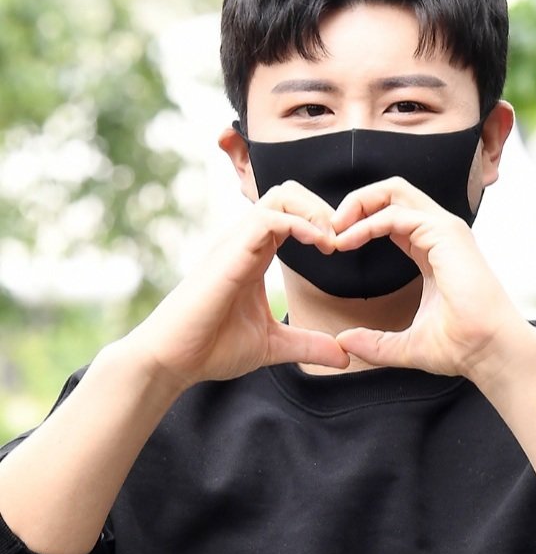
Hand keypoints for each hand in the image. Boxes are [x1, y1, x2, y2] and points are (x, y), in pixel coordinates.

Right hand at [125, 182, 349, 389]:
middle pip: (288, 192)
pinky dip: (299, 224)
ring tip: (333, 242)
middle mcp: (245, 242)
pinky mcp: (229, 254)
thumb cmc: (211, 347)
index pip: (291, 213)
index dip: (322, 222)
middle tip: (342, 241)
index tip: (342, 249)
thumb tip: (345, 356)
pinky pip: (268, 219)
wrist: (172, 360)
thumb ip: (309, 345)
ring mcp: (236, 244)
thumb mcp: (273, 346)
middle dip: (323, 207)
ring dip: (315, 211)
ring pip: (280, 196)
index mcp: (255, 254)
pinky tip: (319, 244)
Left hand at [332, 177, 532, 384]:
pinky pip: (396, 214)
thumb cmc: (460, 346)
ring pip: (393, 190)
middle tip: (329, 228)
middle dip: (355, 202)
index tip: (334, 246)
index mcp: (431, 249)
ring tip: (334, 230)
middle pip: (391, 191)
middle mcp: (438, 232)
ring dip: (357, 205)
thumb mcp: (405, 345)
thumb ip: (374, 342)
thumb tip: (343, 343)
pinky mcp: (445, 234)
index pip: (391, 214)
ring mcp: (444, 229)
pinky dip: (367, 223)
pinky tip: (348, 241)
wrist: (489, 351)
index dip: (359, 222)